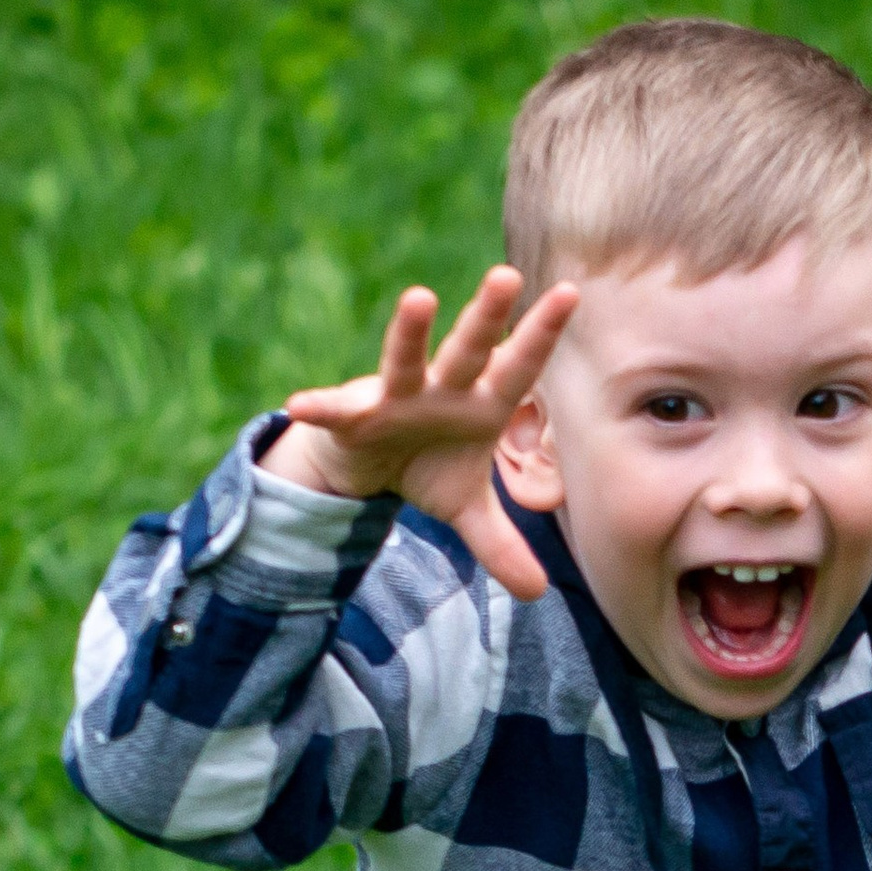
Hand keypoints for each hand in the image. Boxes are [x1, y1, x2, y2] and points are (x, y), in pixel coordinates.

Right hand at [266, 265, 578, 601]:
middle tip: (509, 276)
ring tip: (419, 298)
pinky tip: (300, 404)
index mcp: (479, 403)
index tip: (571, 295)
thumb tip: (538, 594)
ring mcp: (395, 395)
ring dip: (410, 332)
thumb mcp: (465, 509)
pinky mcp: (352, 412)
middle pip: (469, 350)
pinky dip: (319, 407)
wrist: (368, 463)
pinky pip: (336, 409)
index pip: (519, 368)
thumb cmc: (427, 465)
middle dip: (487, 317)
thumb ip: (501, 544)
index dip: (542, 334)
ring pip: (405, 359)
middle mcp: (442, 389)